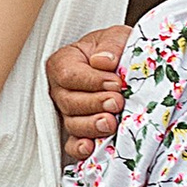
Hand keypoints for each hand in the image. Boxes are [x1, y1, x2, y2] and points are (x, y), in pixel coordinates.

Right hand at [45, 25, 128, 161]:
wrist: (125, 65)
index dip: (91, 81)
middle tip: (117, 102)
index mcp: (64, 62)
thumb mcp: (117, 37)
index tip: (115, 82)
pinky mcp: (78, 132)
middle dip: (94, 104)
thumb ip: (111, 45)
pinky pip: (72, 144)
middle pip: (68, 102)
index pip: (68, 74)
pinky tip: (92, 148)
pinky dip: (80, 148)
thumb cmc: (116, 50)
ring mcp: (68, 113)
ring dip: (91, 126)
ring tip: (111, 123)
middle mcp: (61, 89)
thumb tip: (103, 61)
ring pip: (71, 124)